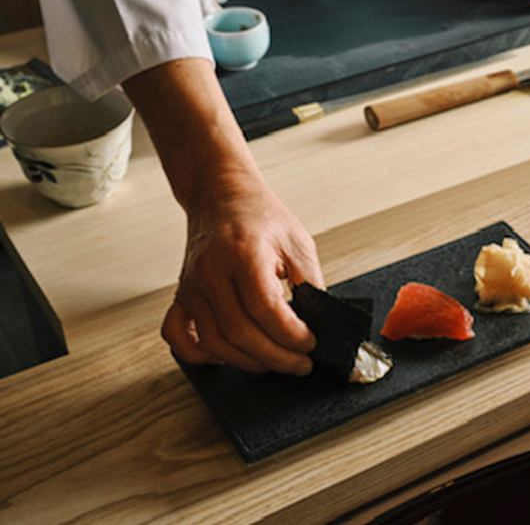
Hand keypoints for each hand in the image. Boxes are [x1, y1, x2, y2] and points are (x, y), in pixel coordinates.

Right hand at [161, 175, 322, 374]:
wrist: (222, 196)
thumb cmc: (260, 217)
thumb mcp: (298, 242)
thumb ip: (311, 283)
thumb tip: (322, 323)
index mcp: (243, 252)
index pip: (264, 307)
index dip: (290, 334)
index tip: (311, 343)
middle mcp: (210, 270)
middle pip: (238, 332)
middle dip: (275, 357)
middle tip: (300, 363)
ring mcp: (191, 285)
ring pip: (213, 341)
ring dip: (247, 361)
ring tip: (275, 362)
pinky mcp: (182, 295)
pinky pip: (178, 336)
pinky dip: (200, 355)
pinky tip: (226, 356)